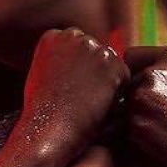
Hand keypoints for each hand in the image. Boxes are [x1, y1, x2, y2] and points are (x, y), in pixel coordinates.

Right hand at [19, 28, 130, 163]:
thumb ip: (61, 64)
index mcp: (53, 36)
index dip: (78, 74)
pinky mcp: (112, 64)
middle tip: (80, 101)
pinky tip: (97, 108)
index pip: (78, 50)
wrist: (49, 130)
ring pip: (111, 66)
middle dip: (95, 76)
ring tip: (86, 105)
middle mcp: (73, 35)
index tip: (69, 93)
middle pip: (97, 54)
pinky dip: (116, 96)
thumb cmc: (43, 116)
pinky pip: (124, 79)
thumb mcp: (42, 79)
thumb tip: (80, 67)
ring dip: (106, 85)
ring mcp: (94, 47)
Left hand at [121, 46, 166, 166]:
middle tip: (163, 118)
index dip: (135, 73)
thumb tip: (145, 65)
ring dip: (136, 118)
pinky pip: (125, 130)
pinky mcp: (136, 127)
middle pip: (127, 85)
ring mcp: (142, 101)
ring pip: (124, 108)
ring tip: (166, 131)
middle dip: (137, 99)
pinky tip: (161, 143)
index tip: (144, 88)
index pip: (131, 58)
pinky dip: (137, 138)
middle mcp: (153, 75)